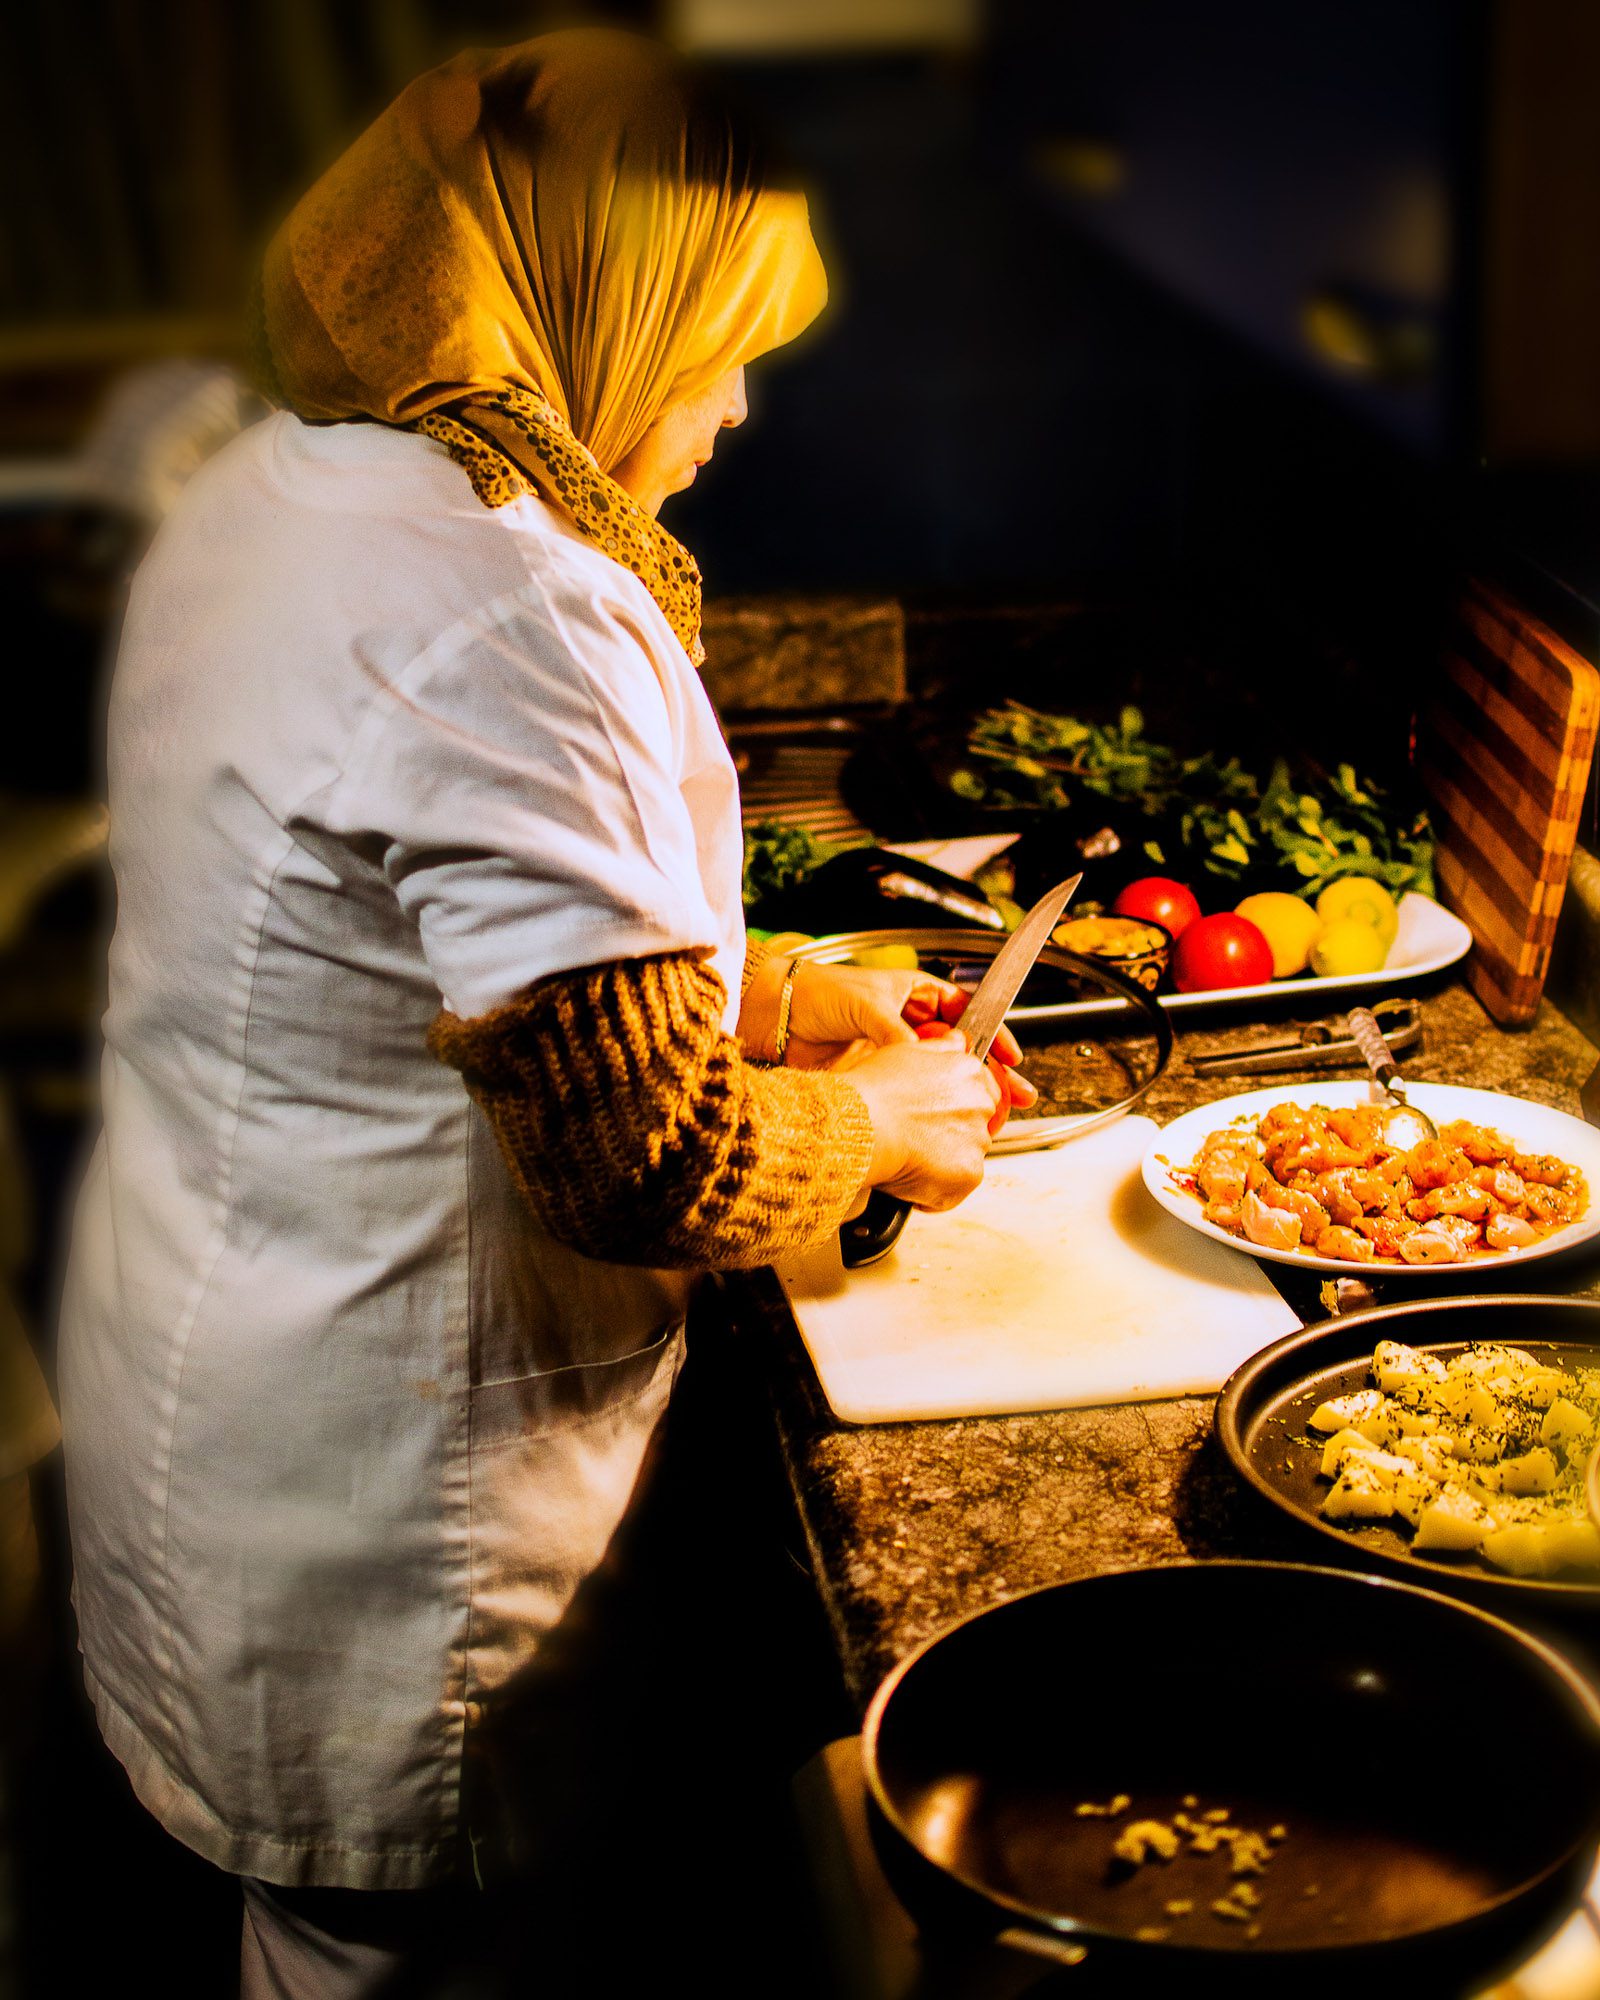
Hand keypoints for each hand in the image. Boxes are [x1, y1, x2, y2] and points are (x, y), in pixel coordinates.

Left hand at [782, 962, 1034, 1134]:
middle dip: (992, 1071)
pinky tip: (950, 1117)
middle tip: (1016, 1094)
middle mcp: (910, 1023)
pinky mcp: (881, 1075)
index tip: (1011, 1056)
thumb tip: (925, 1058)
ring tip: (994, 1113)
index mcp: (915, 993)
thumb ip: (900, 1034)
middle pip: (963, 1048)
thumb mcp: (867, 1006)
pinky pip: (916, 1091)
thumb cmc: (818, 994)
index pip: (966, 1012)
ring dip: (969, 1092)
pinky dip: (935, 1104)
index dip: (992, 1033)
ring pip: (944, 1073)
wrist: (776, 1017)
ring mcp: (897, 1051)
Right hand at [846, 1032, 1003, 1210]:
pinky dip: (935, 1190)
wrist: (860, 1127)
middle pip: (974, 1125)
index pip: (979, 1090)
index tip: (933, 1115)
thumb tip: (959, 1041)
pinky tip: (909, 1176)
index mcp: (967, 1071)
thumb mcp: (904, 1051)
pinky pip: (956, 1188)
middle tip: (914, 1137)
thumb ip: (940, 1048)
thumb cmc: (872, 1091)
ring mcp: (977, 1139)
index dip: (953, 1105)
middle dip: (950, 1134)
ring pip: (966, 1156)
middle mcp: (980, 1103)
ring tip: (907, 1157)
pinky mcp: (969, 1173)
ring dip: (943, 1162)